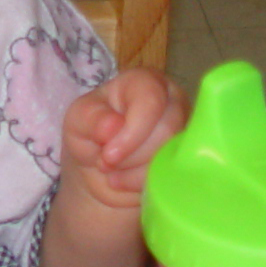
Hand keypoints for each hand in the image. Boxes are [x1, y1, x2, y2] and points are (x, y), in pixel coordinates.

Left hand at [60, 68, 190, 212]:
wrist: (100, 173)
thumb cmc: (90, 137)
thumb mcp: (78, 121)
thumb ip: (91, 118)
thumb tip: (113, 126)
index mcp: (144, 82)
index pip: (151, 101)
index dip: (131, 133)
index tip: (108, 155)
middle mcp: (173, 101)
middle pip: (168, 130)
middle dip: (132, 156)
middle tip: (106, 163)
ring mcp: (185, 130)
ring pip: (174, 155)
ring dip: (136, 171)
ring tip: (113, 172)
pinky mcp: (187, 158)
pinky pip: (176, 174)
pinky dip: (145, 184)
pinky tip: (126, 182)